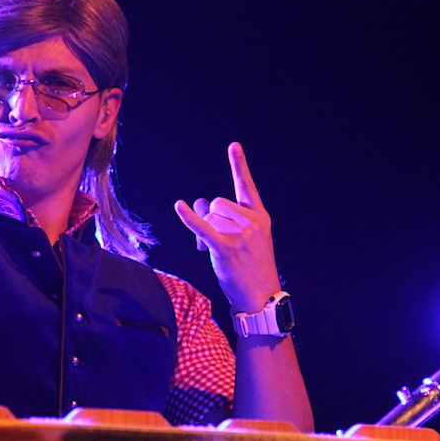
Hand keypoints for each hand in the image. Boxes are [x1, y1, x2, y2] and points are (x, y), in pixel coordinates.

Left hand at [175, 142, 282, 313]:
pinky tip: (179, 207)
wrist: (260, 295)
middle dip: (210, 218)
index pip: (246, 186)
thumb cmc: (251, 265)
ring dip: (204, 231)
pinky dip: (189, 218)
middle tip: (215, 239)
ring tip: (213, 250)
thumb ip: (224, 218)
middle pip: (216, 203)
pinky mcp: (225, 249)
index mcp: (260, 216)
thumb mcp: (247, 238)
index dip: (239, 165)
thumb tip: (196, 204)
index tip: (233, 145)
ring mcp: (240, 235)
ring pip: (208, 217)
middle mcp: (251, 222)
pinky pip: (203, 227)